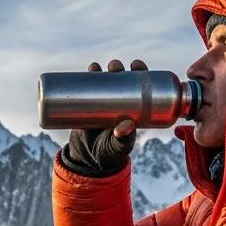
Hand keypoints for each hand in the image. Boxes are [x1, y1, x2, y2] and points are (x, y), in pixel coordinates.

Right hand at [62, 59, 146, 175]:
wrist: (87, 160)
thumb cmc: (109, 154)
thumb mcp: (118, 147)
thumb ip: (123, 139)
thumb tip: (126, 126)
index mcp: (132, 108)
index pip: (139, 85)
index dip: (140, 72)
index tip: (136, 65)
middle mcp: (117, 102)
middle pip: (119, 79)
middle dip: (117, 69)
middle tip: (114, 68)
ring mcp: (100, 103)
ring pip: (102, 82)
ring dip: (101, 70)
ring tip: (96, 68)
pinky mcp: (86, 107)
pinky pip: (86, 90)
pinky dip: (86, 79)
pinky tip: (89, 69)